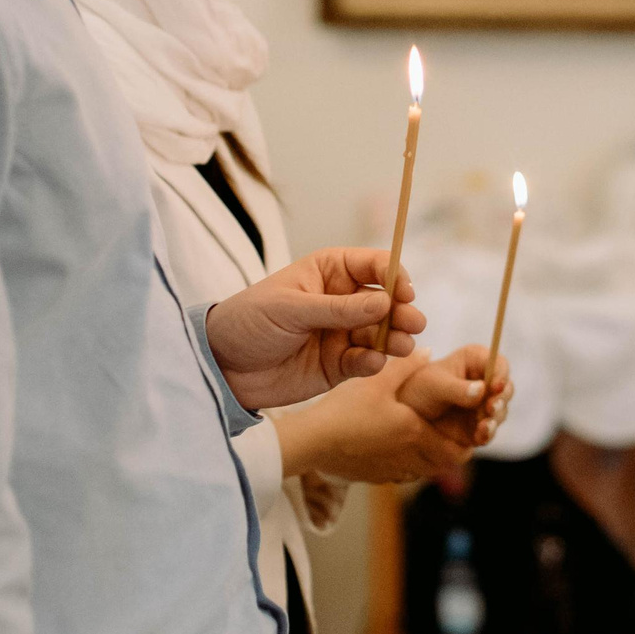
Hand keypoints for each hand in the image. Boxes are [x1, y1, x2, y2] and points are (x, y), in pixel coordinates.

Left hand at [206, 248, 425, 411]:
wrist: (222, 368)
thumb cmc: (249, 322)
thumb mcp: (290, 309)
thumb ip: (338, 308)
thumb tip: (384, 301)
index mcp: (330, 271)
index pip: (374, 265)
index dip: (394, 276)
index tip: (404, 291)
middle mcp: (343, 300)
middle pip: (386, 301)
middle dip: (401, 311)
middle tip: (413, 323)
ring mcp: (343, 333)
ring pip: (381, 332)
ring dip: (395, 338)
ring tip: (401, 345)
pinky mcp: (339, 365)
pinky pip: (366, 361)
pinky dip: (373, 362)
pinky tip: (372, 362)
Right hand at [277, 345, 511, 483]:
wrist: (313, 442)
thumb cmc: (346, 409)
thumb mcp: (376, 381)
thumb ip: (407, 366)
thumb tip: (429, 353)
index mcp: (414, 433)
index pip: (455, 450)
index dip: (465, 441)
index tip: (467, 428)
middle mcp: (407, 457)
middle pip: (444, 465)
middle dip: (451, 450)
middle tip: (450, 433)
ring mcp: (391, 471)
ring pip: (423, 471)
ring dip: (429, 459)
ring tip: (425, 439)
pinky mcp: (374, 477)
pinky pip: (401, 475)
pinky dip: (407, 464)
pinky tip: (396, 447)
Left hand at [400, 345, 510, 449]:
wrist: (402, 416)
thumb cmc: (416, 390)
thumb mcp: (434, 385)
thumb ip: (457, 389)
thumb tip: (481, 390)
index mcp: (475, 362)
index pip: (499, 364)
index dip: (501, 375)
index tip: (496, 386)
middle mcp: (484, 383)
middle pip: (505, 390)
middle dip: (500, 400)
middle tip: (491, 407)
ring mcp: (482, 406)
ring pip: (500, 412)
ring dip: (495, 418)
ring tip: (484, 424)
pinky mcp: (478, 427)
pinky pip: (489, 431)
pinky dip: (487, 433)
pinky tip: (480, 435)